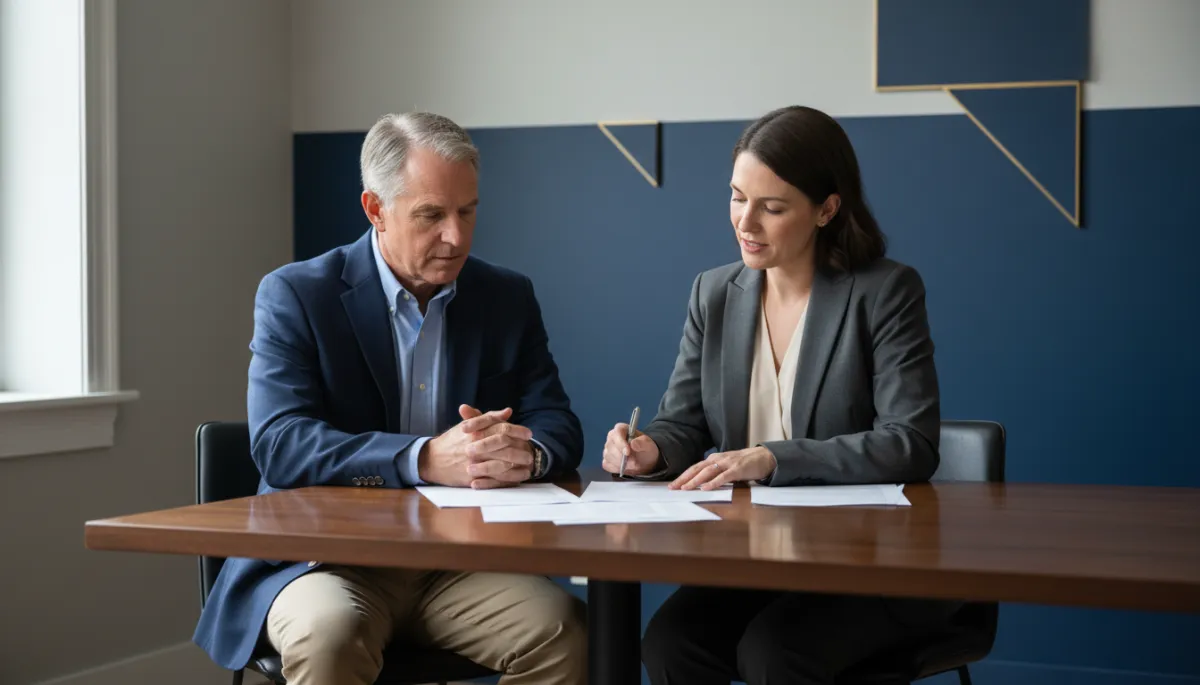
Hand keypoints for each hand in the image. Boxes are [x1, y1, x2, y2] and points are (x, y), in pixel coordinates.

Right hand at [419, 405, 533, 488]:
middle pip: (504, 446)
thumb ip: (488, 418)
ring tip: (527, 465)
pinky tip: (518, 477)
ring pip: (501, 464)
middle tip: (530, 451)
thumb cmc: (452, 441)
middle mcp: (475, 447)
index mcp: (475, 432)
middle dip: (520, 449)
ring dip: (517, 465)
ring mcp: (474, 464)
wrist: (432, 460)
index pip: (501, 429)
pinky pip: (494, 481)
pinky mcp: (472, 479)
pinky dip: (508, 479)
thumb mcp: (468, 426)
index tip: (528, 434)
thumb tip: (508, 412)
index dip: (517, 430)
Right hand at [601, 423, 661, 476]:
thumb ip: (643, 443)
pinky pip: (607, 465)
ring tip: (633, 465)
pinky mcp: (606, 460)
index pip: (617, 433)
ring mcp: (608, 449)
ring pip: (608, 457)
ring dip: (621, 464)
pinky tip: (625, 467)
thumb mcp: (649, 445)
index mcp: (621, 429)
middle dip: (622, 457)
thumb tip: (633, 443)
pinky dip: (616, 468)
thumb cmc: (645, 449)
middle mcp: (612, 438)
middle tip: (634, 462)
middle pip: (611, 447)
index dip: (621, 443)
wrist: (644, 460)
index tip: (627, 452)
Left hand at [669, 446, 776, 489]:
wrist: (764, 456)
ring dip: (695, 480)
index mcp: (714, 459)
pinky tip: (705, 488)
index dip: (683, 476)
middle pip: (697, 469)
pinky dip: (713, 482)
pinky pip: (723, 476)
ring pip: (707, 472)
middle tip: (672, 488)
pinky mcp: (737, 469)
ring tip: (685, 488)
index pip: (695, 468)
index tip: (672, 485)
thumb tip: (701, 483)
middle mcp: (718, 459)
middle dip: (684, 478)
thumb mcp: (726, 466)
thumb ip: (715, 472)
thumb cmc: (744, 463)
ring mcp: (727, 463)